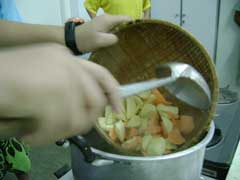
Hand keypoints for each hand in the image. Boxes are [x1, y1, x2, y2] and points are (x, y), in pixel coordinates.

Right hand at [0, 43, 120, 144]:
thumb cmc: (8, 80)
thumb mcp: (43, 77)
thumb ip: (68, 88)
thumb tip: (87, 108)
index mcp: (66, 57)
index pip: (101, 74)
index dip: (113, 93)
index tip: (117, 110)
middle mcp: (68, 64)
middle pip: (95, 101)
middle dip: (83, 121)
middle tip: (66, 128)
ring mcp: (62, 78)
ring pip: (78, 119)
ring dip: (59, 131)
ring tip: (41, 132)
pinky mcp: (52, 94)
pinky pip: (58, 127)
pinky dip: (44, 137)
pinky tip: (30, 135)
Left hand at [75, 14, 132, 51]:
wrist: (71, 40)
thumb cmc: (85, 40)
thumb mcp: (100, 41)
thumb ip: (112, 39)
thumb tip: (119, 38)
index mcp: (108, 19)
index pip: (127, 18)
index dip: (135, 24)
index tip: (141, 32)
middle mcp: (107, 18)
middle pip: (123, 22)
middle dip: (130, 29)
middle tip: (136, 41)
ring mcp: (104, 23)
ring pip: (118, 26)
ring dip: (123, 33)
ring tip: (129, 43)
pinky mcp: (101, 28)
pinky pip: (113, 29)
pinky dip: (117, 34)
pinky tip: (119, 43)